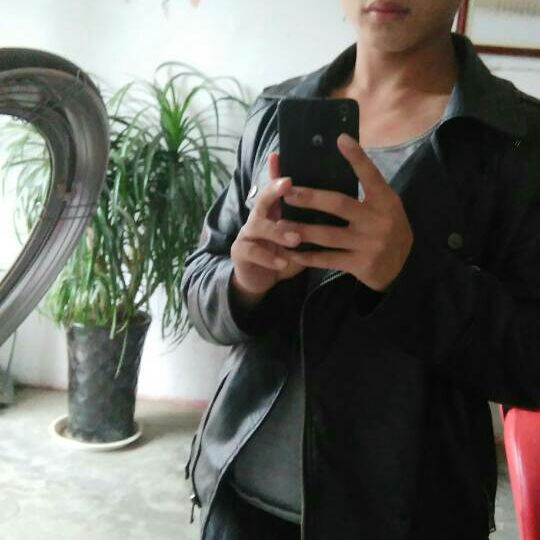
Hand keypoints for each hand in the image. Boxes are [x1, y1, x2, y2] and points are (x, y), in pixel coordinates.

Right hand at [230, 151, 306, 297]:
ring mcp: (247, 233)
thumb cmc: (284, 255)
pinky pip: (253, 252)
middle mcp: (258, 217)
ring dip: (277, 231)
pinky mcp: (241, 252)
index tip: (279, 155)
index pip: (274, 187)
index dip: (275, 171)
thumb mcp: (299, 238)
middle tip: (288, 185)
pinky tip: (283, 262)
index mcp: (274, 211)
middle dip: (274, 190)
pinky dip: (269, 257)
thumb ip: (310, 225)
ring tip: (295, 238)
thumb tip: (338, 210)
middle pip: (263, 198)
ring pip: (258, 226)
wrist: (261, 279)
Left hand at [280, 133, 413, 291]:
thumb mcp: (386, 206)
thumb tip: (342, 160)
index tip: (340, 139)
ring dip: (301, 229)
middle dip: (310, 198)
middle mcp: (378, 220)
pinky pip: (328, 260)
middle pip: (339, 204)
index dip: (356, 157)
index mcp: (385, 200)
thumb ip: (369, 190)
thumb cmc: (388, 229)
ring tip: (280, 224)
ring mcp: (369, 243)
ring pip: (328, 235)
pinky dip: (308, 257)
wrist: (402, 268)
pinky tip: (291, 253)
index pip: (370, 174)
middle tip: (286, 193)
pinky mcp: (361, 264)